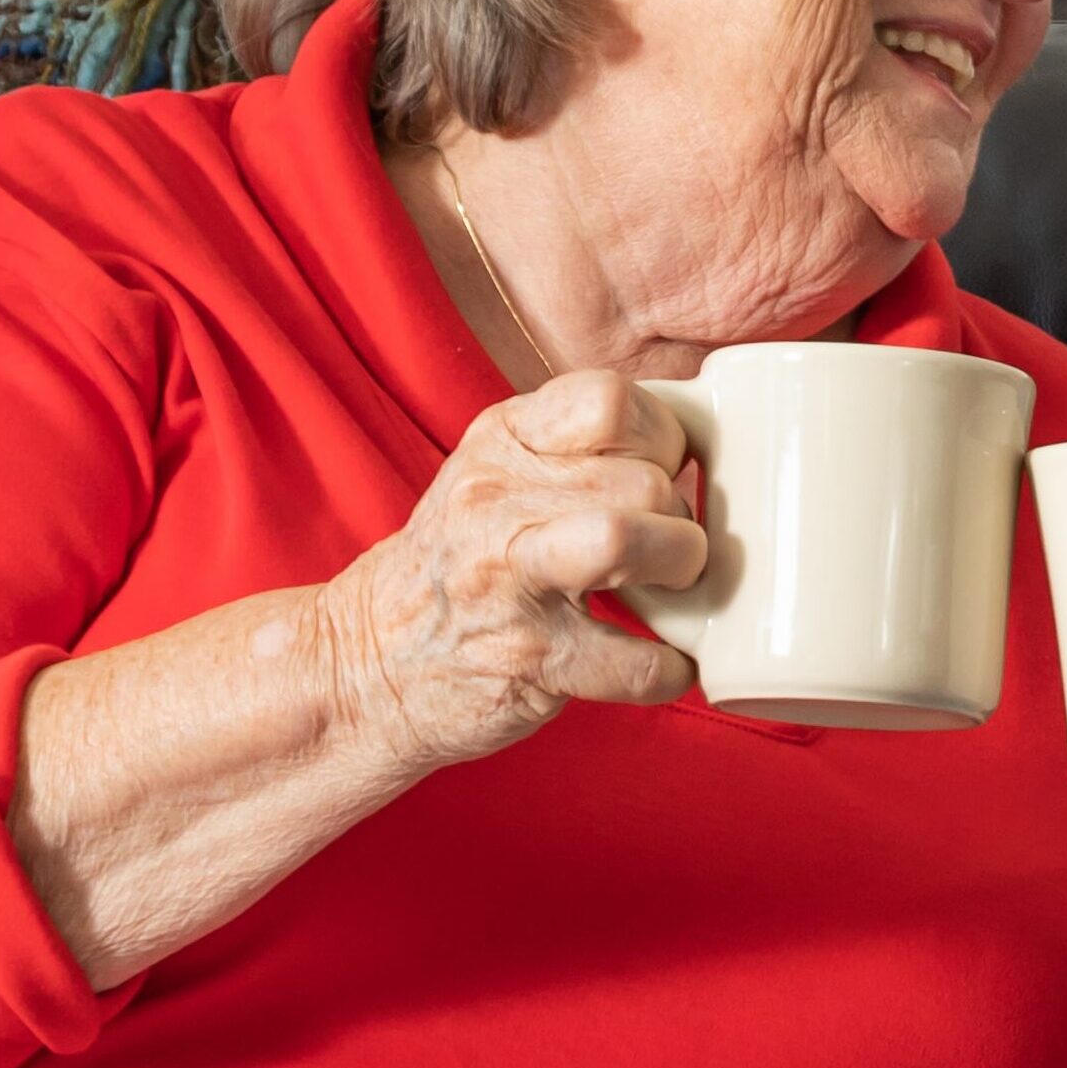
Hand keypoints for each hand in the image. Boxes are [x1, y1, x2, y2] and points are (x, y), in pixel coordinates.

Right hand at [311, 372, 705, 773]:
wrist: (369, 662)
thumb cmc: (462, 565)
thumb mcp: (499, 474)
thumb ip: (578, 449)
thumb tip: (697, 444)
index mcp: (502, 440)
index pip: (609, 399)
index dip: (662, 438)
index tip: (662, 473)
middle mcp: (495, 499)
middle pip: (641, 479)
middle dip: (679, 520)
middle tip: (667, 552)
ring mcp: (506, 580)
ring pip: (626, 538)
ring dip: (679, 570)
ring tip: (671, 590)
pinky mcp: (528, 659)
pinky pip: (634, 659)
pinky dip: (669, 668)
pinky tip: (667, 664)